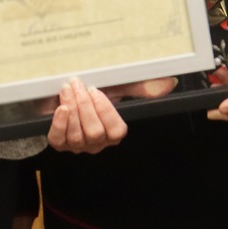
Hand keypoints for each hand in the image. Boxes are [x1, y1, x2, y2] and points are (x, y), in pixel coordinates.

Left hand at [44, 76, 174, 152]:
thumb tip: (169, 83)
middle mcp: (96, 143)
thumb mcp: (114, 89)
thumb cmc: (90, 96)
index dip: (105, 111)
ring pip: (77, 136)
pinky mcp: (58, 143)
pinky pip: (58, 139)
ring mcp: (77, 146)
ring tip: (67, 89)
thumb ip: (139, 87)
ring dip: (72, 109)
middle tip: (78, 85)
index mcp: (112, 133)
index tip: (95, 90)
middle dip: (86, 107)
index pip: (116, 131)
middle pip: (95, 133)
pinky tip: (61, 108)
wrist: (61, 99)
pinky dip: (59, 124)